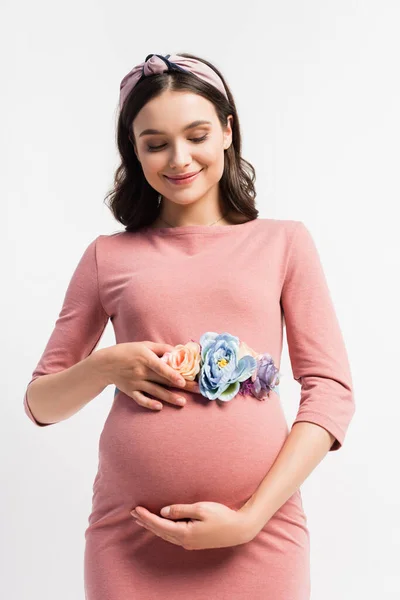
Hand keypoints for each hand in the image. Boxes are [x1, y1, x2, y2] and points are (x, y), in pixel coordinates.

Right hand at [101, 341, 200, 409]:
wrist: (106, 364)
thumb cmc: (128, 351)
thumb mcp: (144, 345)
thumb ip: (161, 348)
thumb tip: (178, 352)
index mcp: (145, 358)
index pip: (160, 367)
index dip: (172, 374)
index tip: (183, 381)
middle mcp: (141, 371)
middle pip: (163, 381)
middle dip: (182, 386)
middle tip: (197, 390)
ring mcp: (135, 383)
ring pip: (155, 392)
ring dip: (170, 398)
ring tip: (183, 402)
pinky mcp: (130, 391)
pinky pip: (141, 399)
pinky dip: (149, 404)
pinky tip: (159, 407)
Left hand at [130, 501, 255, 549]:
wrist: (239, 530)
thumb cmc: (222, 516)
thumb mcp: (201, 508)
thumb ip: (181, 510)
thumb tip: (163, 511)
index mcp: (185, 533)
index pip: (159, 524)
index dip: (146, 517)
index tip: (135, 509)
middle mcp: (184, 541)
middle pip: (160, 531)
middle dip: (146, 522)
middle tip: (133, 513)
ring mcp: (189, 543)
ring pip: (165, 534)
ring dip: (153, 526)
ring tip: (142, 519)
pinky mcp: (194, 541)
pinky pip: (173, 536)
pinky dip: (163, 529)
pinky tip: (160, 525)